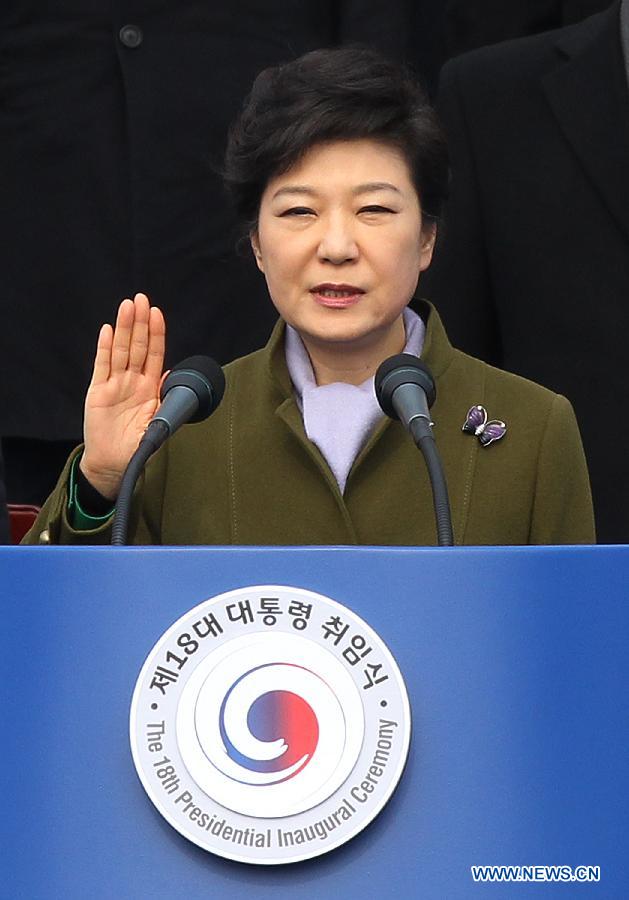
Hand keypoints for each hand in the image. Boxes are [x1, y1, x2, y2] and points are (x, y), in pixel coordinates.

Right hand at [80, 293, 165, 499]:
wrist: (115, 464)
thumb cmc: (138, 446)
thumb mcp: (159, 425)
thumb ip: (166, 402)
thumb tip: (174, 379)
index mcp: (149, 387)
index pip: (154, 354)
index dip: (156, 334)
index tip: (157, 314)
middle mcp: (132, 381)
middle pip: (137, 346)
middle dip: (140, 322)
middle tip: (141, 299)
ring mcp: (114, 385)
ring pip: (121, 351)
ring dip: (124, 328)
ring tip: (127, 306)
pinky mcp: (97, 392)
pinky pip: (102, 366)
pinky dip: (105, 348)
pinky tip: (107, 331)